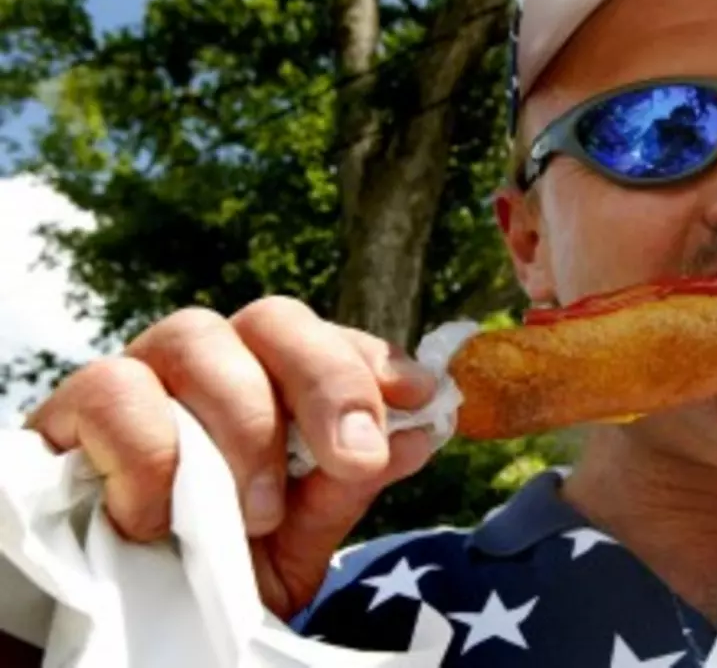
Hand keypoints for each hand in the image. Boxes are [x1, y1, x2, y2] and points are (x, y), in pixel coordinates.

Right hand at [25, 298, 438, 618]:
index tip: (421, 396)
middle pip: (273, 319)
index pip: (326, 340)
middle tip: (355, 454)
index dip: (370, 360)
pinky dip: (150, 455)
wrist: (124, 621)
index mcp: (271, 388)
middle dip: (326, 380)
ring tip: (258, 513)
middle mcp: (212, 366)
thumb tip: (417, 437)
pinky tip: (157, 520)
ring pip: (197, 337)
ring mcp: (142, 376)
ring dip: (244, 424)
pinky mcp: (73, 409)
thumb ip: (343, 489)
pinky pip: (115, 390)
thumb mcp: (295, 544)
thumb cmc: (215, 572)